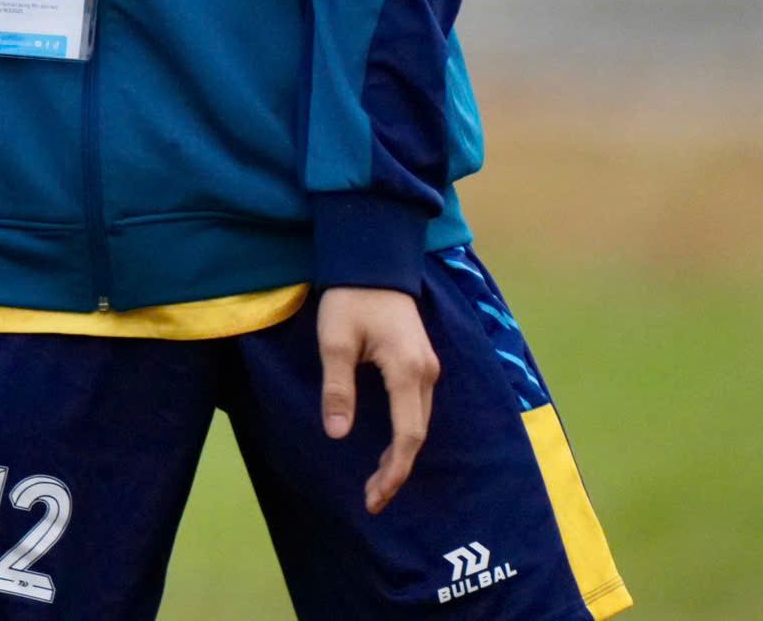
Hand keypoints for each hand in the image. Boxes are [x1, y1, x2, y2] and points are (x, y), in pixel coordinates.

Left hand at [316, 285, 439, 513]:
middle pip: (417, 435)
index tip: (375, 497)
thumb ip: (338, 388)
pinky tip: (389, 448)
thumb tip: (338, 434)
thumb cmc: (351, 298)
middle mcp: (427, 374)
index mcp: (408, 371)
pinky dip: (405, 434)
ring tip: (377, 482)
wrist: (373, 263)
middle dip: (396, 470)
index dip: (394, 470)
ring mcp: (429, 368)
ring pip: (419, 423)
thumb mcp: (334, 341)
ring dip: (401, 455)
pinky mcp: (421, 364)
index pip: (407, 435)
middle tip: (372, 499)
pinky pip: (417, 409)